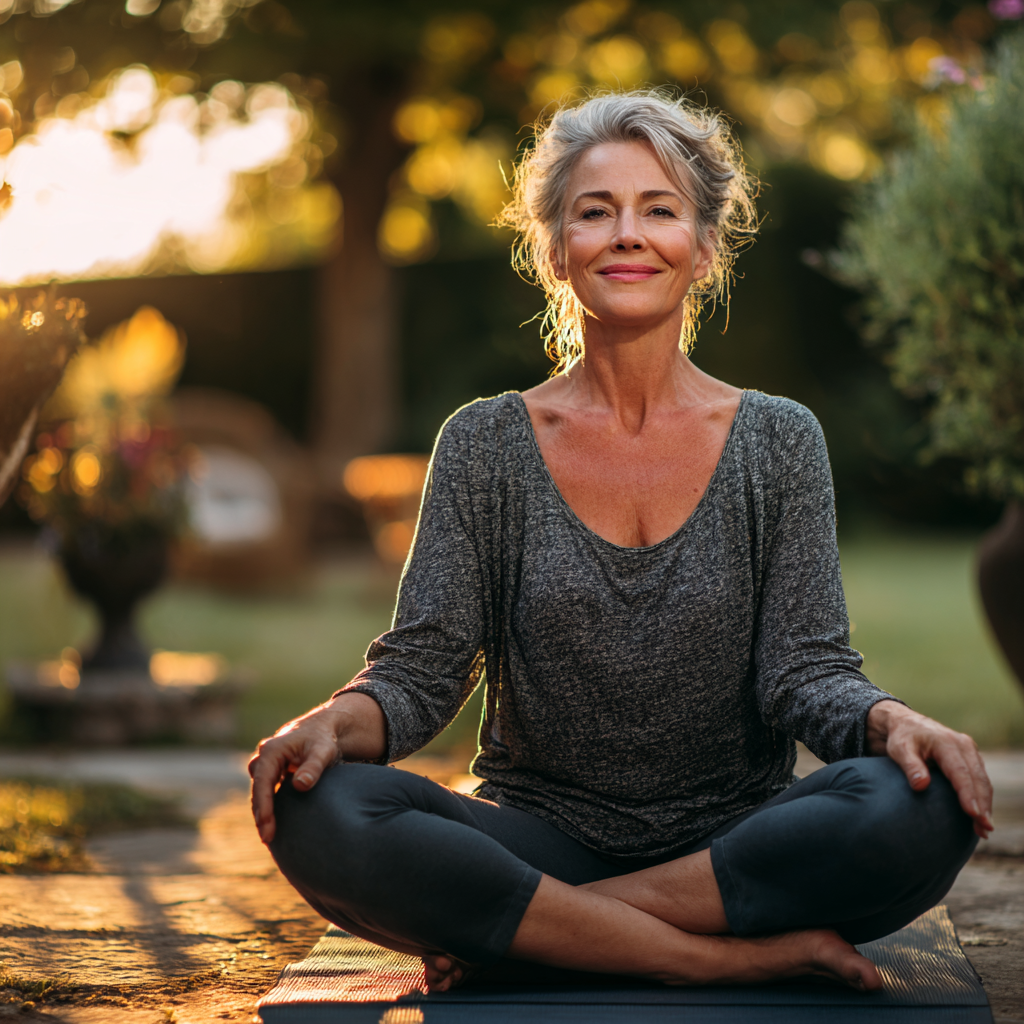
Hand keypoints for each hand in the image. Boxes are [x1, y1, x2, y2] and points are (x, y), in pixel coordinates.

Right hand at [248, 691, 385, 843]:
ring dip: (262, 810)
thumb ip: (313, 767)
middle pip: (258, 789)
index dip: (264, 805)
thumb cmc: (324, 739)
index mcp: (272, 751)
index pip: (263, 782)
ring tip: (269, 835)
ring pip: (261, 790)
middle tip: (268, 838)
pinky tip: (275, 821)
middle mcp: (264, 756)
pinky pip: (267, 790)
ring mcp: (268, 763)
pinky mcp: (274, 770)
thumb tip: (300, 786)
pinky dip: (269, 804)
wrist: (325, 728)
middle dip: (260, 813)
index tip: (266, 825)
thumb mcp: (323, 751)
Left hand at [866, 700, 992, 837]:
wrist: (906, 724)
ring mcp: (970, 751)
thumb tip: (921, 786)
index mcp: (946, 742)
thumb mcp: (899, 749)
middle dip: (983, 805)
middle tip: (984, 829)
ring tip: (984, 829)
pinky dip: (983, 798)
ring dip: (986, 805)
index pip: (961, 772)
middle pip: (978, 779)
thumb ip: (910, 766)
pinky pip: (980, 780)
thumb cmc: (902, 738)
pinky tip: (981, 816)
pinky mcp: (970, 759)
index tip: (973, 814)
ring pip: (983, 781)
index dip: (968, 794)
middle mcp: (963, 745)